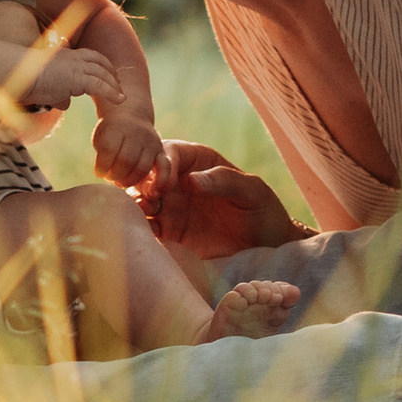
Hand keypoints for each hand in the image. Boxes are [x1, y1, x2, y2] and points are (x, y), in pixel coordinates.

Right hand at [28, 45, 120, 109]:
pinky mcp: (77, 78)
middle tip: (119, 86)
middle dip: (112, 73)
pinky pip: (100, 85)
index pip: (90, 56)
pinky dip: (112, 93)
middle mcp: (73, 57)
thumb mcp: (47, 87)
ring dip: (114, 85)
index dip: (102, 65)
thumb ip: (60, 93)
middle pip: (100, 62)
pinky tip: (120, 100)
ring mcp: (76, 66)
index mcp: (65, 54)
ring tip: (121, 96)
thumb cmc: (26, 81)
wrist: (18, 76)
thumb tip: (65, 103)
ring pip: (102, 74)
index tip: (109, 75)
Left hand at [93, 104, 165, 189]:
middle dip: (115, 175)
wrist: (130, 116)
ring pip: (141, 168)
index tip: (99, 172)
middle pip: (125, 160)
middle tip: (110, 178)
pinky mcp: (161, 150)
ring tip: (121, 182)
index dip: (101, 166)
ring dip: (129, 180)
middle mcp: (136, 133)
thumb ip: (102, 155)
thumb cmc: (111, 132)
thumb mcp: (101, 137)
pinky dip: (159, 181)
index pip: (109, 150)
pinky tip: (152, 192)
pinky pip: (164, 167)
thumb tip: (105, 176)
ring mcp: (150, 142)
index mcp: (117, 128)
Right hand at [137, 142, 304, 258]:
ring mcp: (171, 207)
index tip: (164, 183)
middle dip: (141, 183)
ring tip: (145, 215)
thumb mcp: (252, 190)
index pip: (169, 152)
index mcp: (198, 162)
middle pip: (147, 174)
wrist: (265, 248)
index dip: (161, 163)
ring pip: (140, 199)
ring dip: (136, 205)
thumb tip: (192, 180)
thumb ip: (225, 180)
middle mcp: (178, 182)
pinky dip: (140, 229)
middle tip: (149, 201)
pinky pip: (146, 228)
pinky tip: (145, 234)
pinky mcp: (169, 233)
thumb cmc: (263, 211)